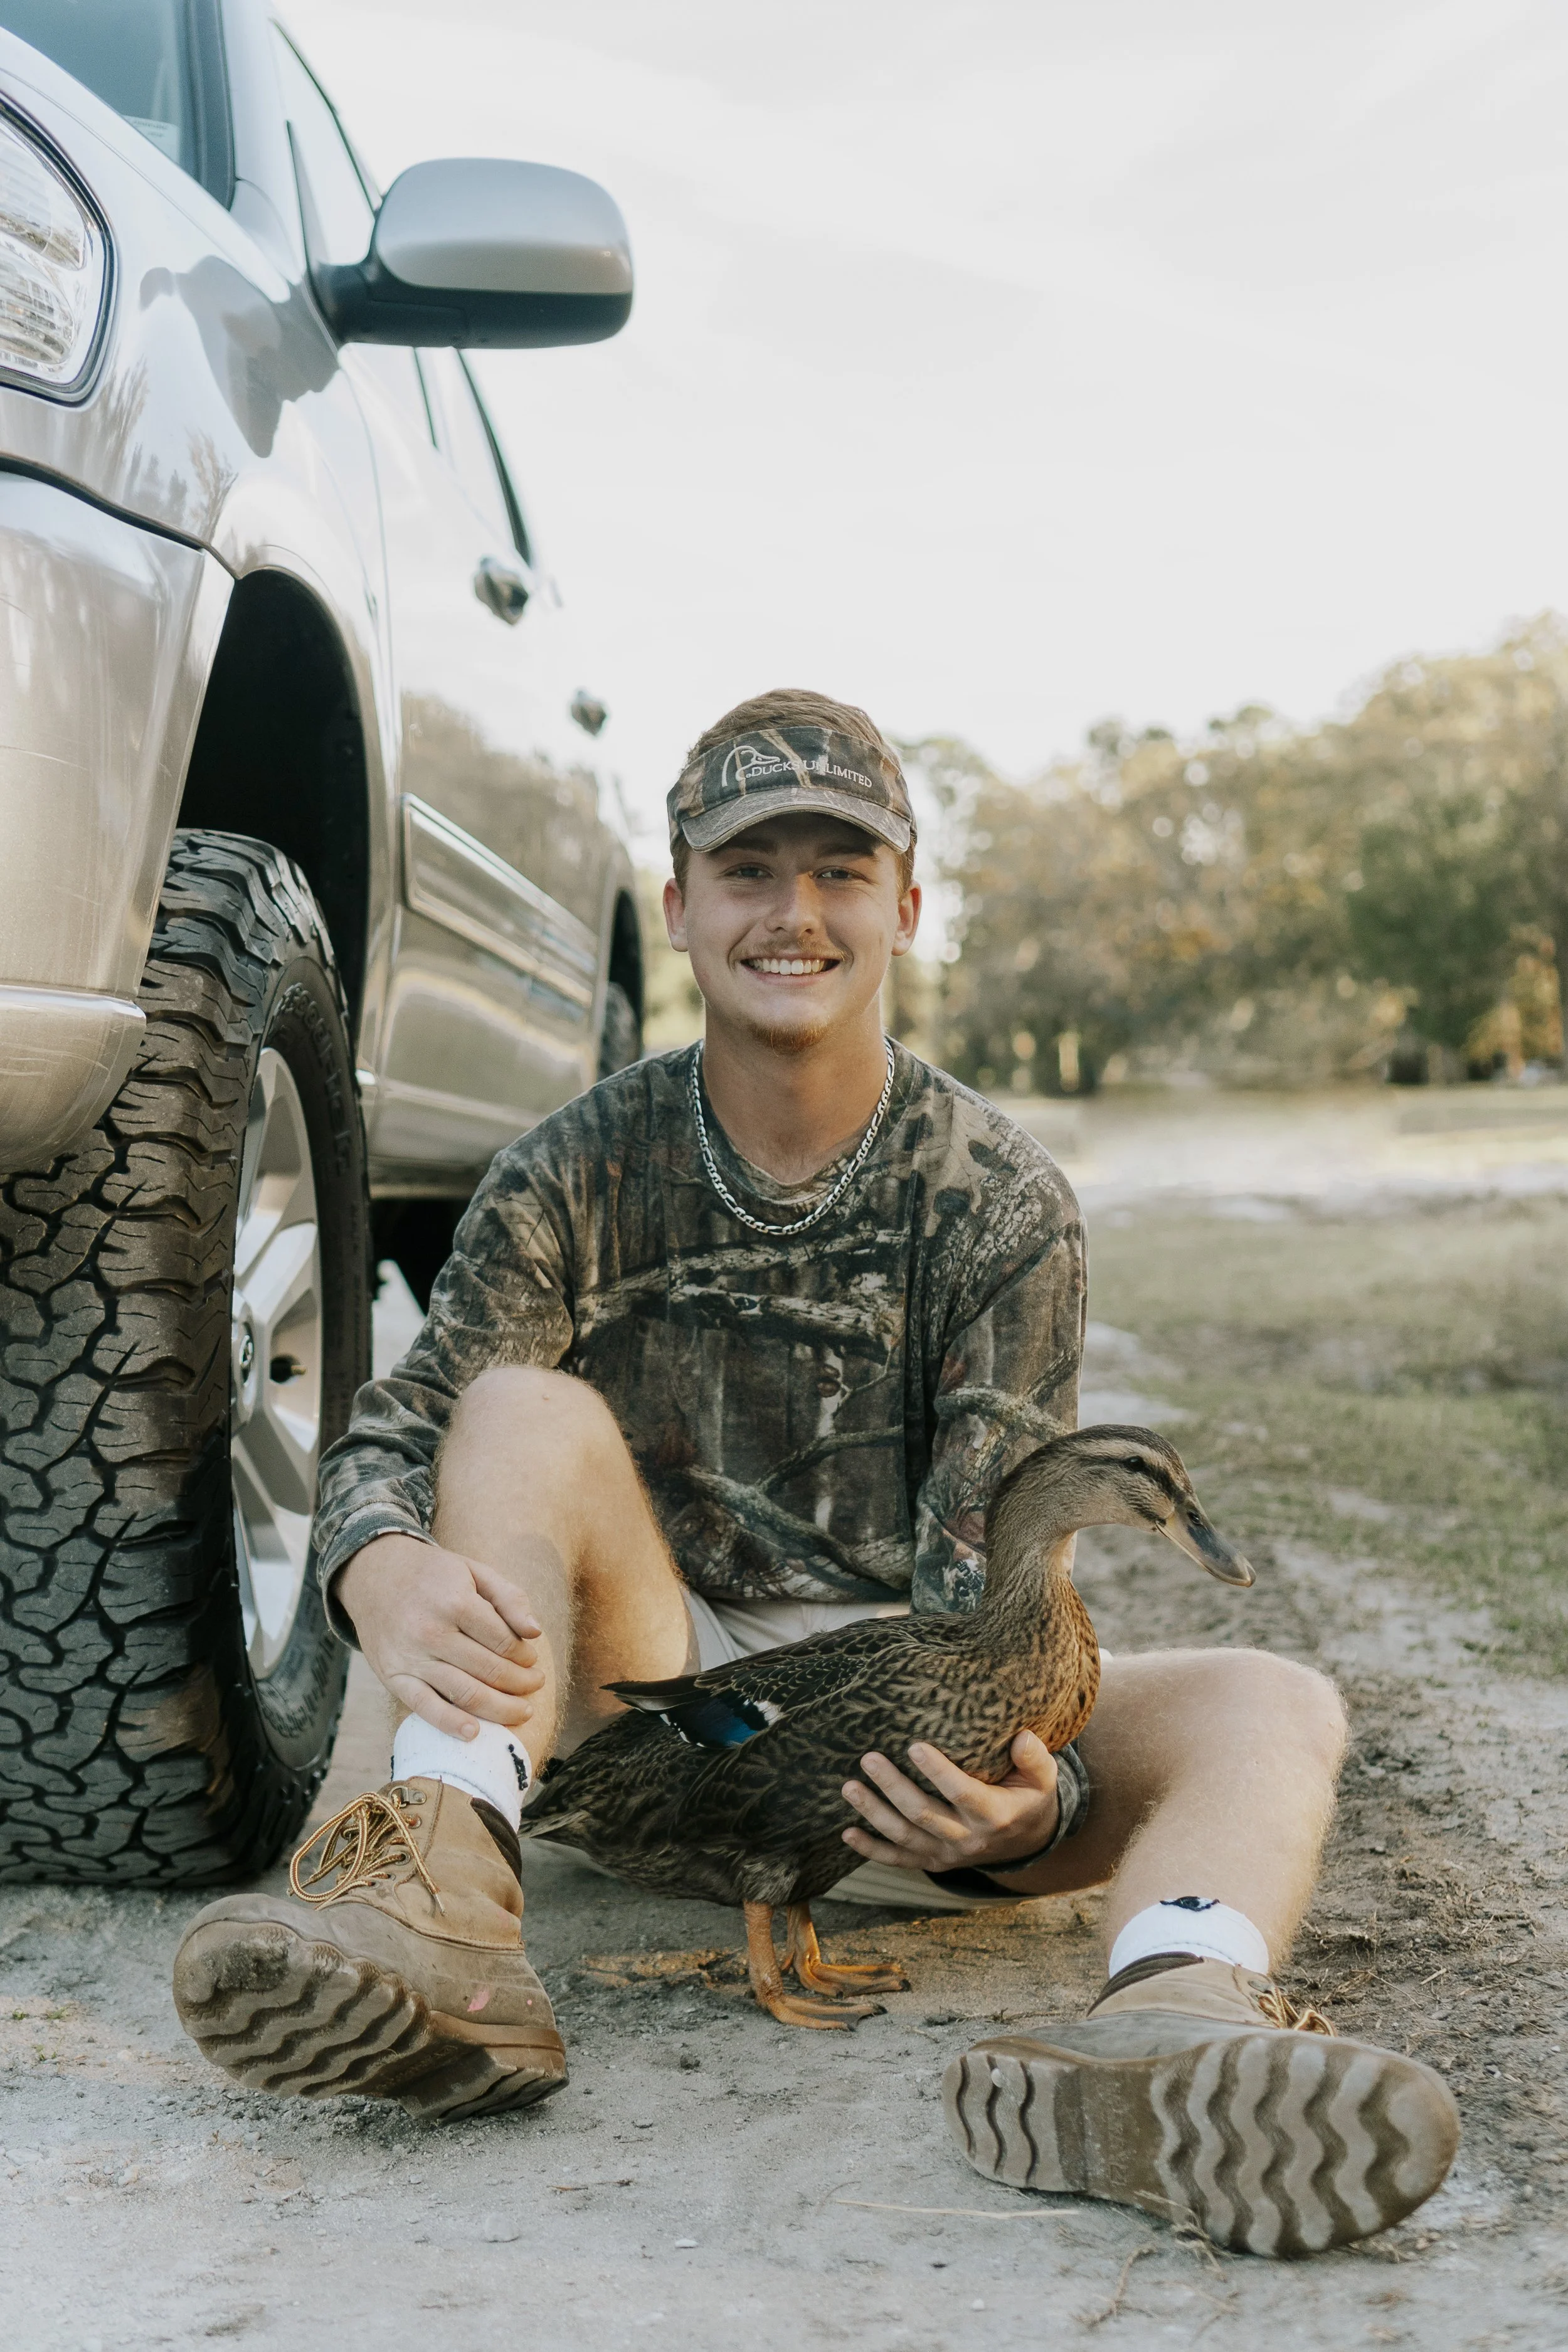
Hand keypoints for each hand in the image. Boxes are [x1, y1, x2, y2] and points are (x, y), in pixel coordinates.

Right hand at [335, 1533, 545, 1740]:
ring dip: (500, 1707)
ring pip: (464, 1693)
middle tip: (535, 1685)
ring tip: (522, 1711)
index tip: (531, 1659)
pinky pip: (425, 1707)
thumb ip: (510, 1598)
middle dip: (520, 1683)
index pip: (504, 1641)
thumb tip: (536, 1632)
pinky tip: (474, 1733)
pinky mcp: (394, 1677)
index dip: (525, 1655)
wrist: (375, 1576)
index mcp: (455, 1602)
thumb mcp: (475, 1572)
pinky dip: (450, 1724)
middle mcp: (431, 1632)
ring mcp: (411, 1658)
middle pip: (489, 1670)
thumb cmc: (434, 1575)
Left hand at [841, 1730, 1059, 1878]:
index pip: (962, 1793)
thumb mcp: (1043, 1778)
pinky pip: (898, 1859)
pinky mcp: (933, 1860)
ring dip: (874, 1813)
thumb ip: (1035, 1758)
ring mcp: (947, 1853)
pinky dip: (871, 1849)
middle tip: (869, 1758)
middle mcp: (968, 1838)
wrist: (1025, 1840)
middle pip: (923, 1814)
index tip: (914, 1745)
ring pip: (904, 1837)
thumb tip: (1021, 1737)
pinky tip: (847, 1833)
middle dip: (893, 1787)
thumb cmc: (1028, 1796)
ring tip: (848, 1787)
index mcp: (995, 1815)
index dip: (938, 1772)